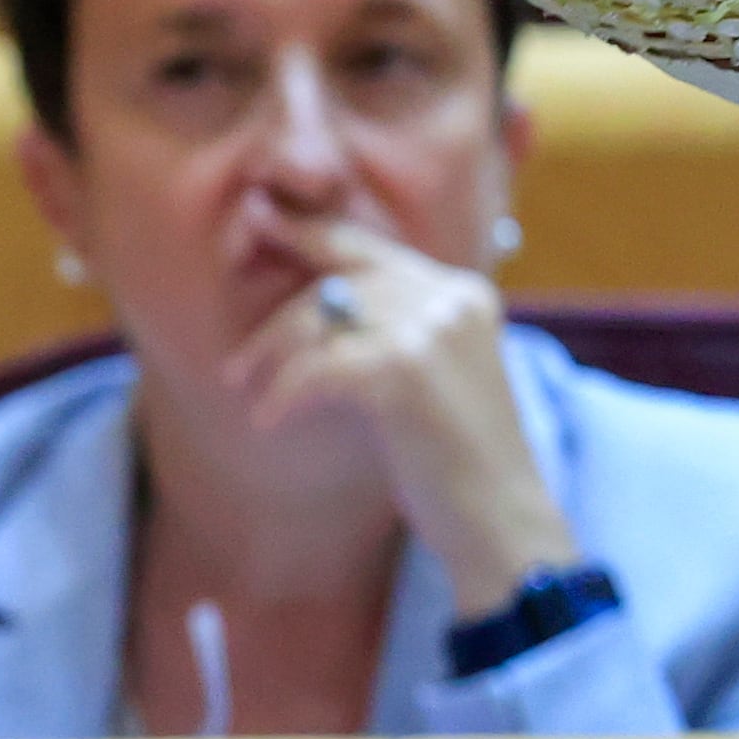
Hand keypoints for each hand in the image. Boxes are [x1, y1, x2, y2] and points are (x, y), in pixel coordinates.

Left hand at [226, 220, 578, 618]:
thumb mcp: (436, 378)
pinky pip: (314, 368)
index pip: (370, 248)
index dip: (309, 232)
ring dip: (271, 360)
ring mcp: (430, 329)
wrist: (501, 520)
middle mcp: (451, 299)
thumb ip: (394, 330)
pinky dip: (283, 395)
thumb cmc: (459, 462)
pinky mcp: (404, 371)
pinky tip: (270, 421)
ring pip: (317, 319)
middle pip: (336, 280)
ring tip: (250, 395)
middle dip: (277, 321)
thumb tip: (314, 305)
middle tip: (237, 363)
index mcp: (463, 293)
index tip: (260, 218)